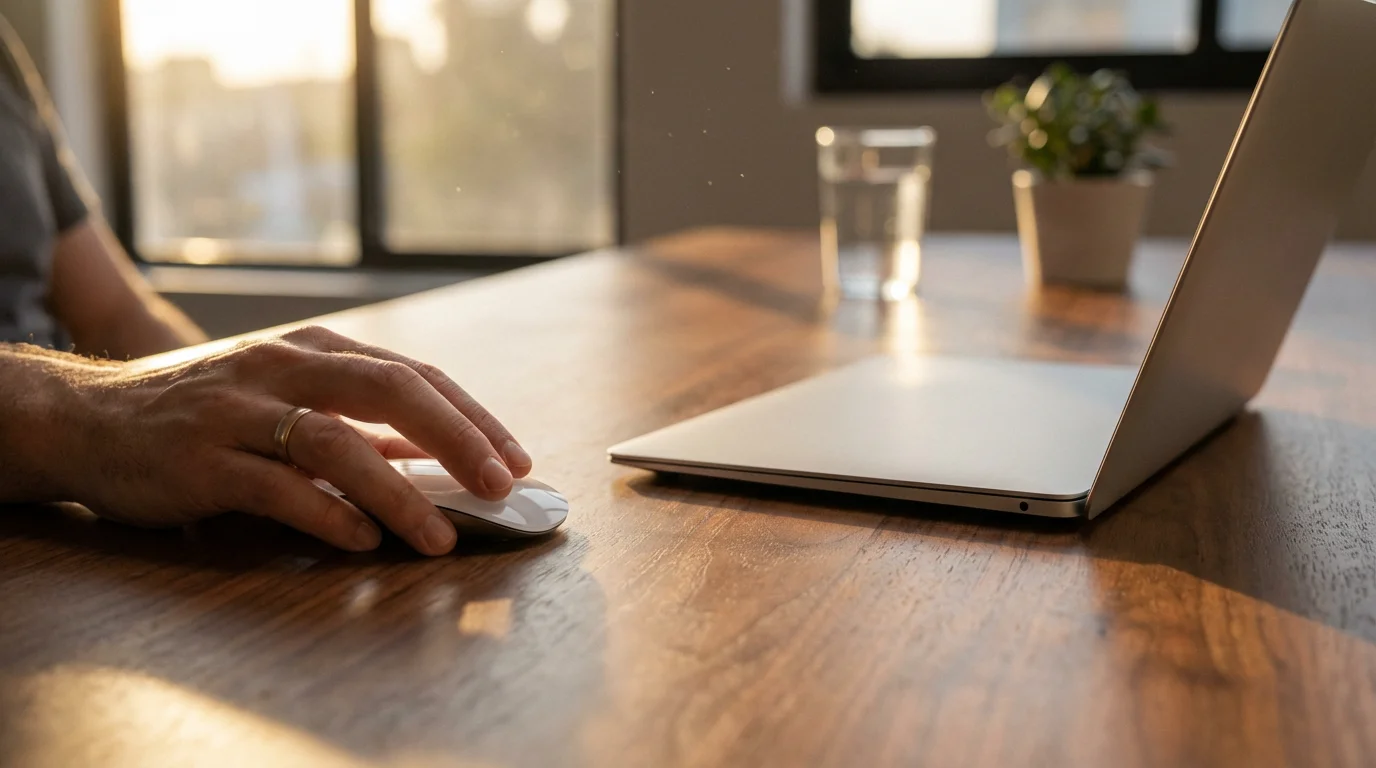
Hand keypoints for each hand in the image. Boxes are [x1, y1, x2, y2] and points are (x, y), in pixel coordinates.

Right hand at [57, 326, 532, 554]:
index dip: (471, 415)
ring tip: (440, 535)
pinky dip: (326, 515)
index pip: (413, 373)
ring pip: (334, 441)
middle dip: (456, 438)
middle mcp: (282, 367)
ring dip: (397, 492)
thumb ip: (354, 421)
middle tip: (500, 485)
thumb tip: (430, 456)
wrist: (88, 418)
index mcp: (314, 349)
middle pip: (389, 390)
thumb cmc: (204, 412)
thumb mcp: (284, 398)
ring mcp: (239, 411)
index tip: (515, 458)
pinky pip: (275, 487)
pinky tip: (362, 541)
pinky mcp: (200, 460)